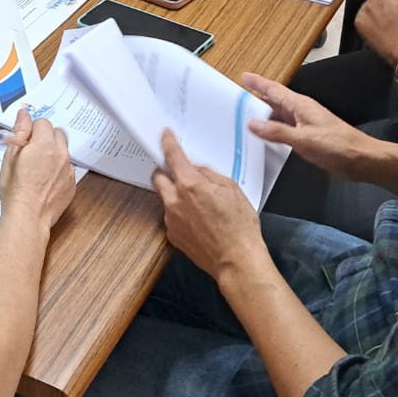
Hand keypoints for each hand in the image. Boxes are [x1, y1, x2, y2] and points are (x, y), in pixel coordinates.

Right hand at [0, 110, 76, 228]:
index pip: (42, 123)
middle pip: (57, 133)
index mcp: (44, 144)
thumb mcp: (10, 157)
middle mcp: (60, 154)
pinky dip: (58, 170)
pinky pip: (67, 168)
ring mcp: (68, 169)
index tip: (24, 142)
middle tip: (30, 152)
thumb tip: (24, 115)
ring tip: (36, 169)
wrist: (28, 217)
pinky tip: (44, 181)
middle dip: (45, 138)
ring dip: (52, 153)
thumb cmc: (16, 191)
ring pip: (63, 151)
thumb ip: (19, 132)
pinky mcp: (72, 183)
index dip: (31, 131)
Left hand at [151, 130, 266, 281]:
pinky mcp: (173, 235)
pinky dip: (180, 213)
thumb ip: (209, 174)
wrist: (237, 260)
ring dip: (175, 195)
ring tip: (199, 203)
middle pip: (158, 177)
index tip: (165, 136)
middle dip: (166, 171)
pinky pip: (171, 217)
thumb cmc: (239, 227)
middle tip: (180, 172)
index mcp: (190, 185)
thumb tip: (198, 170)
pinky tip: (199, 219)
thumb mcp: (231, 189)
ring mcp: (171, 220)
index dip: (167, 142)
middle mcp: (175, 201)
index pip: (172, 156)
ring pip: (165, 198)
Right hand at [240, 73, 370, 182]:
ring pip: (279, 117)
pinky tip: (265, 139)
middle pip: (274, 102)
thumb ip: (277, 132)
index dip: (258, 83)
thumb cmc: (338, 145)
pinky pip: (285, 131)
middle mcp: (301, 112)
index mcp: (300, 106)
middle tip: (236, 100)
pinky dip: (273, 132)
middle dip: (256, 100)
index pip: (274, 90)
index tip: (244, 77)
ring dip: (263, 118)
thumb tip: (253, 124)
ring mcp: (305, 125)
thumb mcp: (304, 139)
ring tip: (245, 119)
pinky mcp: (308, 138)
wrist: (361, 160)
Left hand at [354, 0, 397, 66]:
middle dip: (384, 7)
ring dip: (375, 15)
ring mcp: (366, 8)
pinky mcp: (359, 21)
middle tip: (394, 20)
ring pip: (369, 9)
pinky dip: (368, 25)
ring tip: (388, 27)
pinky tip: (380, 32)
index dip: (396, 1)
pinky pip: (361, 20)